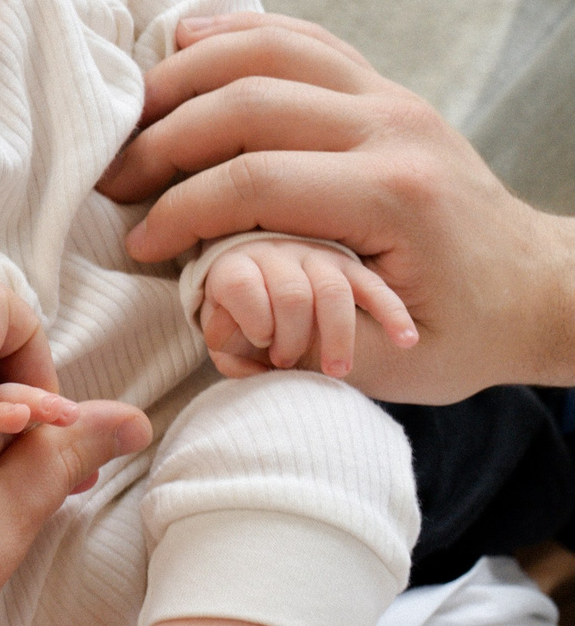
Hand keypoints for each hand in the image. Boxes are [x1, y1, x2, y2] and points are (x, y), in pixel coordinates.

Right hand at [98, 11, 574, 400]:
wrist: (531, 288)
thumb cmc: (458, 330)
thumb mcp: (382, 361)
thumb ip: (292, 328)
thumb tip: (209, 295)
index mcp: (394, 195)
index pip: (255, 181)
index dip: (180, 212)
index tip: (140, 244)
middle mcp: (393, 128)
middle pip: (248, 101)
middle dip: (162, 139)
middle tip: (114, 180)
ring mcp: (390, 96)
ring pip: (268, 48)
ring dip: (185, 73)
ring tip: (133, 114)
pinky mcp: (381, 87)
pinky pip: (298, 38)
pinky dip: (236, 32)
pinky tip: (184, 41)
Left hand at [199, 236, 414, 377]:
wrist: (260, 287)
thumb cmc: (236, 319)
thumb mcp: (220, 331)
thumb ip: (226, 343)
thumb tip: (252, 346)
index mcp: (236, 264)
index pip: (242, 286)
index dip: (252, 320)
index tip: (260, 342)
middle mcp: (276, 254)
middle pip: (291, 295)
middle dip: (292, 338)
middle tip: (287, 363)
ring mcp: (317, 257)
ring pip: (333, 293)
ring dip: (337, 337)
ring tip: (336, 371)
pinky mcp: (352, 269)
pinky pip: (375, 289)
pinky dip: (392, 315)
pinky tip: (404, 341)